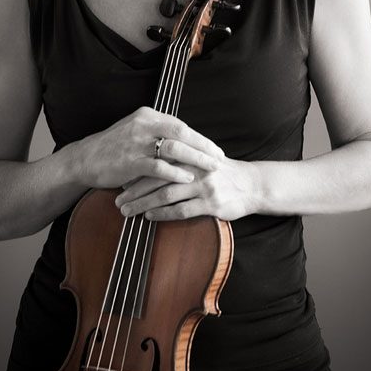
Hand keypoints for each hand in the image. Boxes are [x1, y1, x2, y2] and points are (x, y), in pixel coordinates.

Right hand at [80, 106, 224, 189]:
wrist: (85, 159)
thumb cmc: (113, 148)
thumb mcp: (136, 131)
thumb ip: (158, 133)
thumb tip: (185, 143)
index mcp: (147, 116)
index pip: (180, 124)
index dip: (200, 137)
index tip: (215, 148)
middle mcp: (143, 125)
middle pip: (181, 132)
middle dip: (203, 146)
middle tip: (219, 158)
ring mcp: (136, 143)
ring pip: (173, 147)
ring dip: (195, 158)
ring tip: (210, 168)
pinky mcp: (130, 161)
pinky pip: (158, 166)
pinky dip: (175, 172)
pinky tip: (187, 178)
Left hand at [115, 156, 257, 221]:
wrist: (253, 184)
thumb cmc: (223, 173)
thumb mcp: (202, 159)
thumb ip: (181, 158)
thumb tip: (152, 163)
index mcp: (191, 153)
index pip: (157, 159)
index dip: (137, 170)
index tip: (120, 179)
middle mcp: (195, 167)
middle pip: (157, 177)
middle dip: (134, 189)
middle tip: (117, 199)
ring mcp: (203, 185)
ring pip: (166, 194)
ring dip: (143, 204)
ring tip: (128, 211)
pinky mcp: (211, 203)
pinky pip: (182, 210)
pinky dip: (163, 214)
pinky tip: (150, 217)